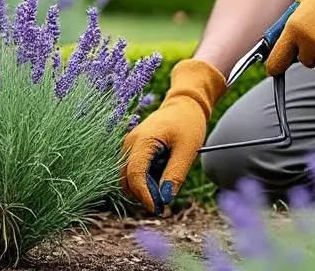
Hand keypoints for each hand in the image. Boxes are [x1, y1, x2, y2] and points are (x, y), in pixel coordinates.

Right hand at [120, 58, 227, 214]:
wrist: (184, 104)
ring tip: (167, 188)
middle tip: (165, 206)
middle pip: (126, 180)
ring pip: (128, 179)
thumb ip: (175, 175)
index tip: (160, 210)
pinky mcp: (134, 150)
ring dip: (144, 190)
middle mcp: (129, 144)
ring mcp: (129, 147)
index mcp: (142, 141)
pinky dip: (145, 181)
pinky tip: (162, 177)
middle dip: (143, 196)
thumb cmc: (187, 123)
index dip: (145, 197)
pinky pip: (134, 171)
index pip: (135, 175)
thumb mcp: (187, 150)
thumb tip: (165, 199)